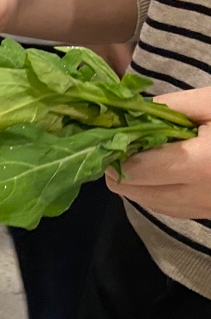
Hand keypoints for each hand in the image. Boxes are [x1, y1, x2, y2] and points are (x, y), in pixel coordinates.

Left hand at [107, 88, 210, 218]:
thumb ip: (169, 107)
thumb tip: (130, 113)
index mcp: (198, 165)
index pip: (132, 168)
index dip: (116, 150)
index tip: (116, 130)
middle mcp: (198, 196)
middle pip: (130, 192)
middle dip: (120, 166)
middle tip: (129, 140)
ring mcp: (206, 211)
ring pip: (146, 204)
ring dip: (137, 181)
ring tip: (149, 152)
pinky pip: (169, 208)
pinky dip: (158, 191)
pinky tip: (167, 168)